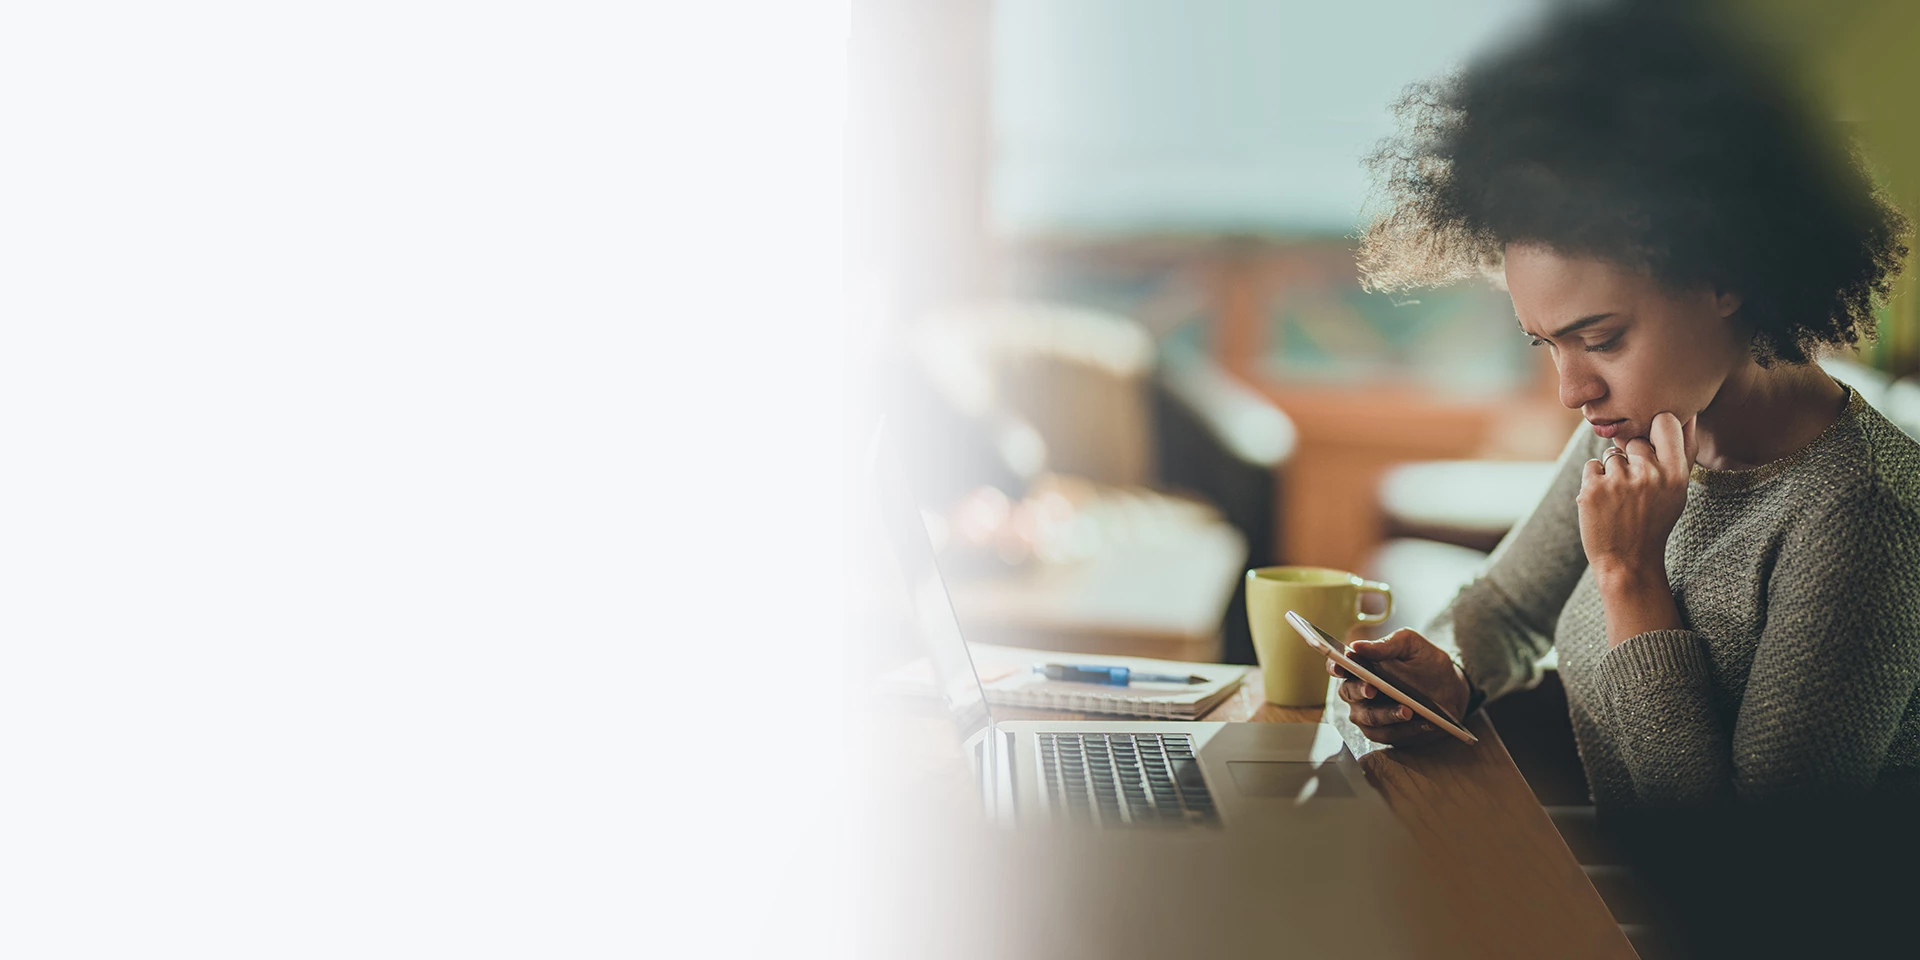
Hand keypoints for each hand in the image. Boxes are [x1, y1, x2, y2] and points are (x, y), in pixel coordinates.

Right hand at [1327, 628, 1470, 746]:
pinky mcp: (1384, 732)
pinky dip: (1404, 730)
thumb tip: (1357, 646)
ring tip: (1408, 710)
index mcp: (1361, 666)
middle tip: (1374, 689)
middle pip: (1348, 693)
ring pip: (1367, 717)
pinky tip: (1421, 723)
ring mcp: (1369, 713)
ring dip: (1386, 715)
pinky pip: (1387, 734)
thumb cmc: (1427, 663)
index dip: (1335, 666)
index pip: (1338, 666)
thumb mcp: (1411, 645)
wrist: (1452, 690)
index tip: (1342, 666)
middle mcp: (1359, 691)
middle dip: (1360, 691)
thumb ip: (1386, 644)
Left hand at [1578, 411, 1696, 583]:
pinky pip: (1592, 465)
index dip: (1655, 428)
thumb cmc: (1654, 523)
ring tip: (1620, 500)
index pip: (1665, 422)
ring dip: (1611, 472)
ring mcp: (1619, 481)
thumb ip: (1682, 453)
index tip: (1652, 443)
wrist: (1628, 561)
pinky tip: (1605, 503)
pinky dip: (1594, 481)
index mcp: (1675, 474)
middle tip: (1635, 490)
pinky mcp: (1592, 488)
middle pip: (1634, 441)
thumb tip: (1688, 413)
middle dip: (1632, 459)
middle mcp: (1649, 474)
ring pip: (1611, 455)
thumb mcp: (1677, 491)